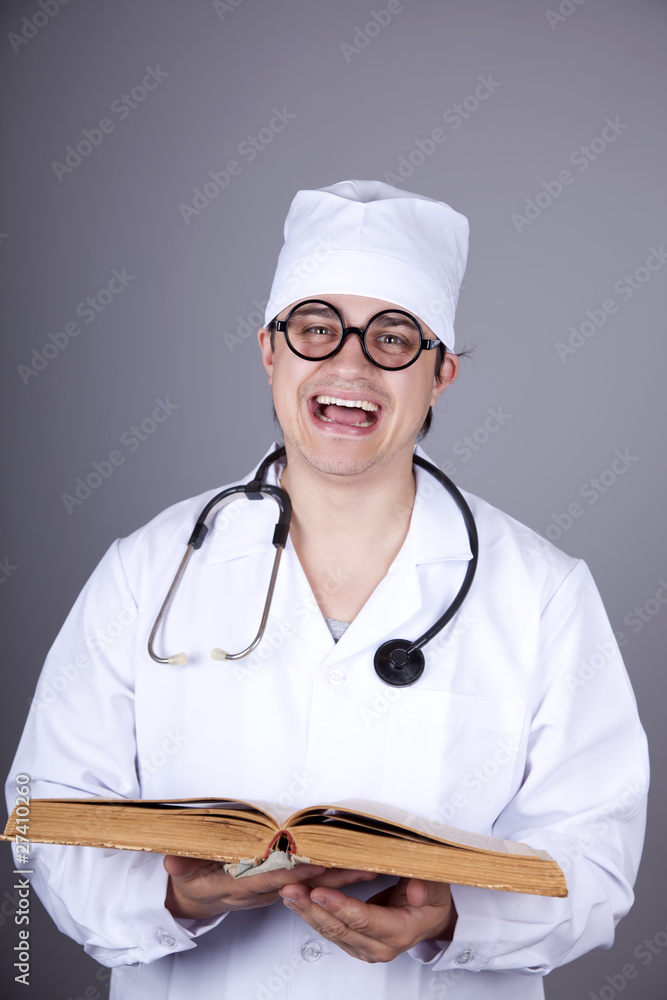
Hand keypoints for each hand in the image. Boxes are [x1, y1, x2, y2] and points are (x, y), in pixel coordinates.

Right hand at [163, 855, 377, 919]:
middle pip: (305, 883)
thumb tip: (171, 860)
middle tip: (365, 864)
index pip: (277, 876)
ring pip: (313, 884)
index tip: (323, 858)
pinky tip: (355, 868)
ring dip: (341, 877)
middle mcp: (265, 890)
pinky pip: (312, 882)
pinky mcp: (282, 887)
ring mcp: (275, 890)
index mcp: (244, 884)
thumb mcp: (182, 872)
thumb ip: (181, 866)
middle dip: (335, 876)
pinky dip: (334, 875)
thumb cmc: (194, 880)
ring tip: (371, 866)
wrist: (198, 898)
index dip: (299, 869)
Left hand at [279, 876, 456, 962]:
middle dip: (313, 908)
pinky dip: (313, 915)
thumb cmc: (432, 899)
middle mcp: (380, 947)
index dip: (339, 906)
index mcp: (400, 932)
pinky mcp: (356, 944)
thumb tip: (416, 891)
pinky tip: (299, 901)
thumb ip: (427, 886)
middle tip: (292, 889)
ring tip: (289, 893)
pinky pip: (331, 931)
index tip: (318, 891)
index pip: (363, 919)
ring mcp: (366, 949)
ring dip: (307, 912)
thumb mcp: (437, 887)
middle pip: (340, 928)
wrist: (431, 918)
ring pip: (330, 932)